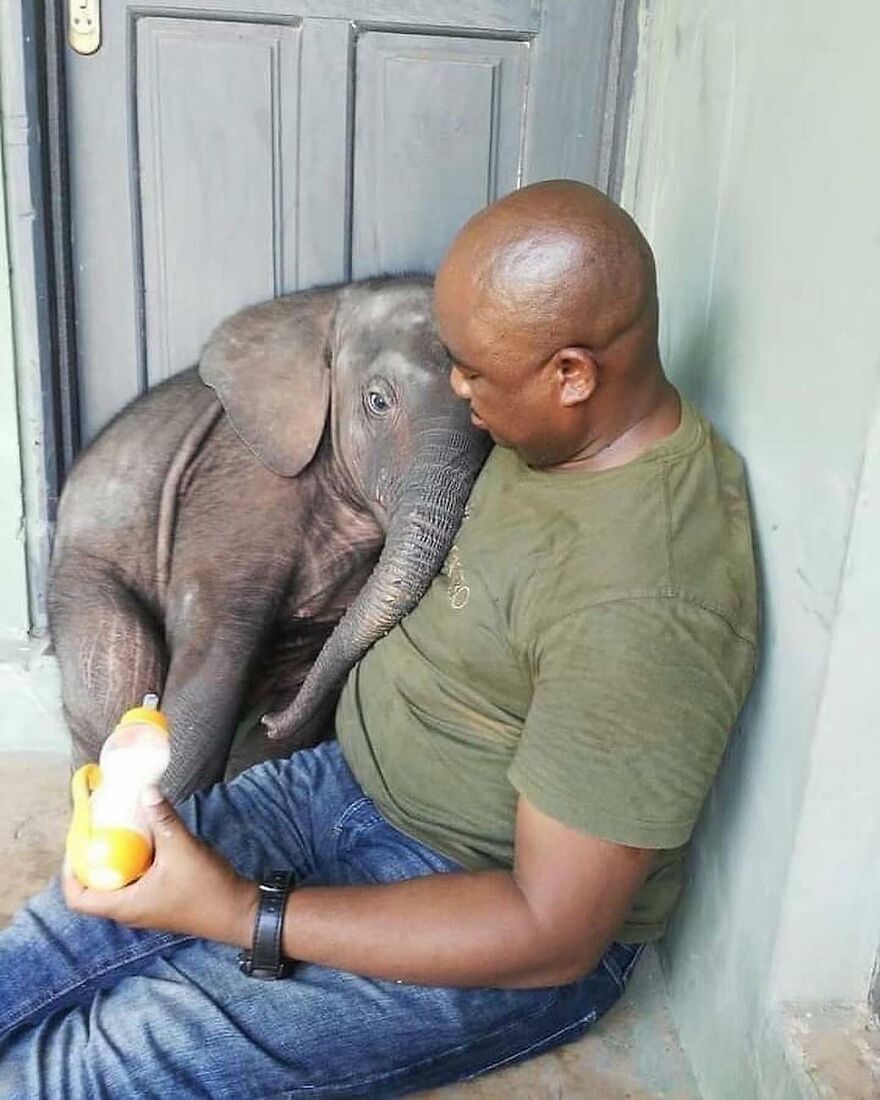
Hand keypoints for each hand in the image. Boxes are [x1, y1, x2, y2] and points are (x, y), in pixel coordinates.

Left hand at [63, 788, 258, 947]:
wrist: (238, 912)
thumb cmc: (206, 888)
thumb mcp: (182, 849)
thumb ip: (163, 820)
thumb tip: (146, 791)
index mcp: (125, 906)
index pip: (78, 898)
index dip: (70, 871)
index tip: (78, 843)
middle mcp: (130, 910)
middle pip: (95, 888)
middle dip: (93, 858)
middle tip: (98, 830)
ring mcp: (147, 907)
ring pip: (118, 884)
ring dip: (115, 860)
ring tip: (119, 830)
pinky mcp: (161, 901)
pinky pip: (136, 882)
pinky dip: (135, 863)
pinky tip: (147, 840)